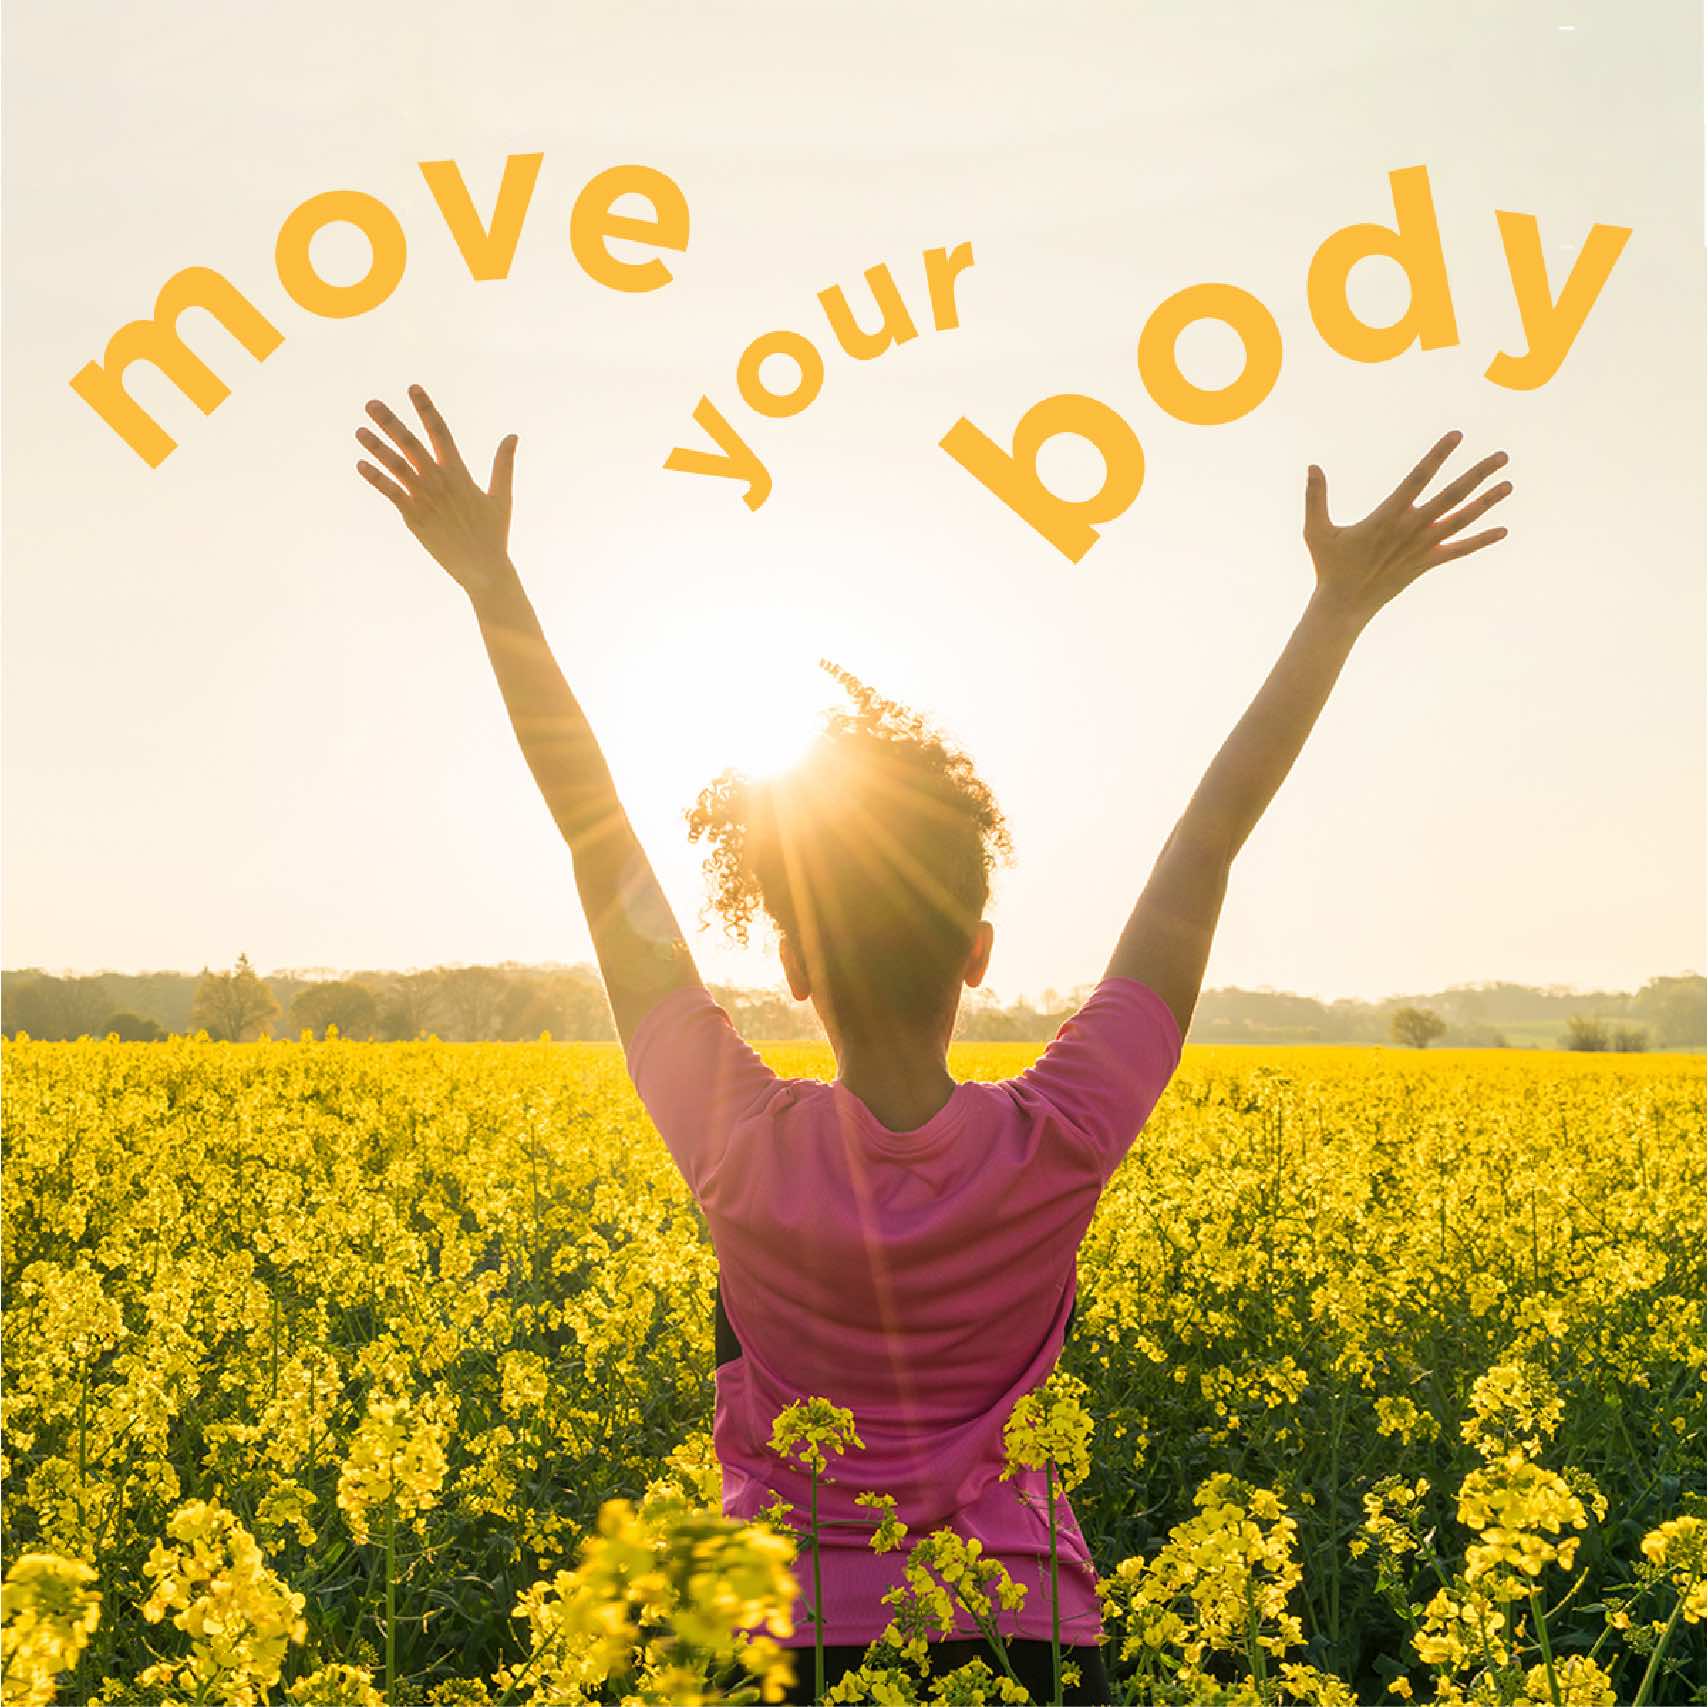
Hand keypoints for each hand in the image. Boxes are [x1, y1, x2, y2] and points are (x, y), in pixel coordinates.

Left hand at [355, 385, 518, 606]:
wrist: (484, 568)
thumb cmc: (494, 534)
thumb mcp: (502, 496)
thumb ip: (503, 464)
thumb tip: (512, 436)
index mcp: (459, 473)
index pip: (440, 432)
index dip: (426, 408)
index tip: (413, 388)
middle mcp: (440, 481)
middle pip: (411, 443)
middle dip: (390, 422)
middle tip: (370, 404)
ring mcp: (425, 499)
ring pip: (396, 465)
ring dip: (376, 446)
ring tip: (359, 430)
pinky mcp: (414, 517)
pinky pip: (391, 492)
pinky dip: (375, 478)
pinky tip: (361, 464)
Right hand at [1303, 430, 1510, 625]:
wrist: (1344, 606)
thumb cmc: (1329, 566)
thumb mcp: (1316, 530)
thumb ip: (1316, 497)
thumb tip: (1312, 466)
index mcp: (1388, 515)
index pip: (1419, 478)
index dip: (1439, 455)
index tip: (1457, 435)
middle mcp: (1411, 529)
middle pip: (1453, 496)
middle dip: (1478, 474)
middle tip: (1502, 456)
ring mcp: (1422, 547)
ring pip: (1462, 520)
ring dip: (1487, 502)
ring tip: (1509, 484)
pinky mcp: (1426, 564)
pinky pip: (1459, 550)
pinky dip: (1481, 540)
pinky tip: (1503, 531)